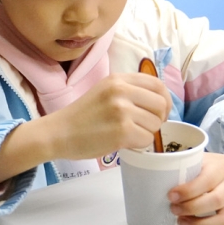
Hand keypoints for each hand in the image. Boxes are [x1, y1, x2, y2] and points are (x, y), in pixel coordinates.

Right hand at [42, 72, 171, 159]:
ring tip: (129, 134)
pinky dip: (139, 145)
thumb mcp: (104, 91)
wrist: (59, 133)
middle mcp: (121, 91)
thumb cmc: (82, 116)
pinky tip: (124, 142)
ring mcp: (121, 111)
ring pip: (155, 124)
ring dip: (147, 133)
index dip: (164, 100)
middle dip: (158, 119)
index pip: (157, 84)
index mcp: (118, 79)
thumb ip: (129, 91)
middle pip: (161, 104)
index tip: (159, 112)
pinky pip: (147, 140)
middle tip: (145, 127)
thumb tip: (159, 102)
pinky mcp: (121, 131)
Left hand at [167, 141, 223, 224]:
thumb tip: (157, 172)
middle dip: (190, 208)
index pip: (206, 180)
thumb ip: (187, 165)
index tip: (171, 195)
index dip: (187, 190)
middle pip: (215, 201)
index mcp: (220, 171)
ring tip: (182, 222)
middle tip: (173, 209)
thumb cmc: (218, 169)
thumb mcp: (205, 160)